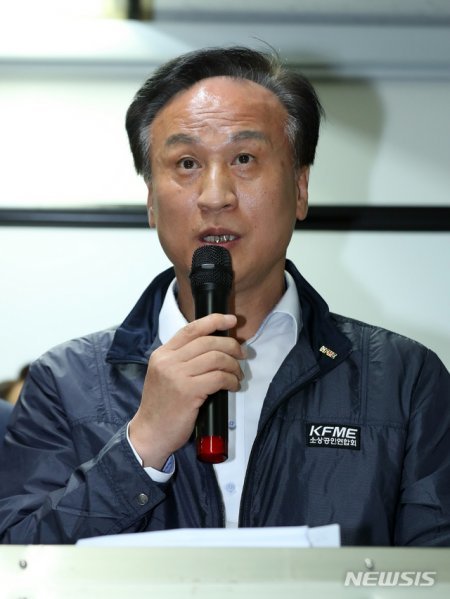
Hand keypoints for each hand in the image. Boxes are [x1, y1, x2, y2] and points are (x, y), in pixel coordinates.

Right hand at [129, 313, 244, 468]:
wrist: (150, 433)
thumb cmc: (162, 407)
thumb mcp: (165, 375)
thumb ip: (182, 360)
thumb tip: (214, 347)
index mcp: (162, 354)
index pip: (191, 329)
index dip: (214, 321)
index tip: (231, 320)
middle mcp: (168, 361)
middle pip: (208, 342)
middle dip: (231, 346)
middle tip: (241, 355)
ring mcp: (177, 375)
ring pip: (216, 358)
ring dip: (233, 365)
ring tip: (237, 375)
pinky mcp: (188, 391)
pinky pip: (219, 377)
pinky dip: (231, 380)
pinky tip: (233, 386)